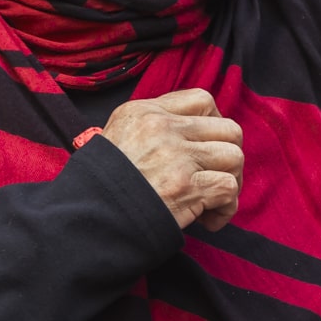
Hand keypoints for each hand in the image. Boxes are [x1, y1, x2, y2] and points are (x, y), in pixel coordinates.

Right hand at [102, 88, 243, 231]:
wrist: (86, 217)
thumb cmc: (100, 185)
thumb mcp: (116, 137)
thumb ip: (151, 128)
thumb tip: (191, 136)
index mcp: (146, 112)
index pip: (203, 100)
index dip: (215, 124)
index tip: (208, 147)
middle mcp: (163, 128)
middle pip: (228, 128)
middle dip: (229, 156)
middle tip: (216, 177)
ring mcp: (176, 157)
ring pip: (234, 156)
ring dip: (231, 182)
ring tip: (213, 200)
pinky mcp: (185, 187)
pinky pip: (228, 188)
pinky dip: (226, 208)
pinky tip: (209, 220)